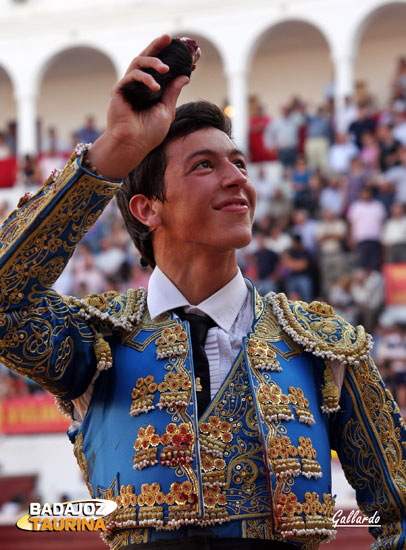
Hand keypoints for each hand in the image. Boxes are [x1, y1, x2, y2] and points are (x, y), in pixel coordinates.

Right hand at [87, 35, 189, 179]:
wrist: (133, 145)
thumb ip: (173, 92)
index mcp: (149, 90)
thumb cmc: (149, 133)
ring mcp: (127, 87)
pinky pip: (131, 76)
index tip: (178, 46)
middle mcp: (137, 85)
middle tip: (168, 38)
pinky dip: (144, 78)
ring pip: (137, 63)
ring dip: (152, 62)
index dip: (166, 55)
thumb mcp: (166, 110)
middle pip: (145, 58)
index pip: (157, 68)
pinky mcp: (119, 90)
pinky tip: (155, 86)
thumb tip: (185, 76)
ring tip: (165, 68)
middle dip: (156, 46)